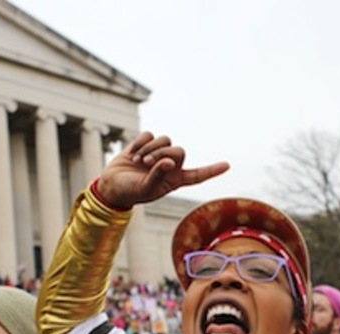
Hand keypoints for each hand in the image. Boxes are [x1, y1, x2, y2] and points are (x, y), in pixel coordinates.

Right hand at [95, 132, 229, 209]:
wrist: (111, 185)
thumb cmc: (130, 192)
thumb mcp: (146, 189)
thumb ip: (158, 176)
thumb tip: (170, 162)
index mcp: (174, 180)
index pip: (197, 175)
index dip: (211, 170)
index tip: (227, 165)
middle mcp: (170, 166)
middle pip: (179, 151)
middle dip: (163, 154)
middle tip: (146, 164)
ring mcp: (158, 154)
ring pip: (165, 140)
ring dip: (151, 149)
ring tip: (137, 161)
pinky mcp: (145, 144)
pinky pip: (150, 135)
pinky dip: (140, 143)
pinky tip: (131, 153)